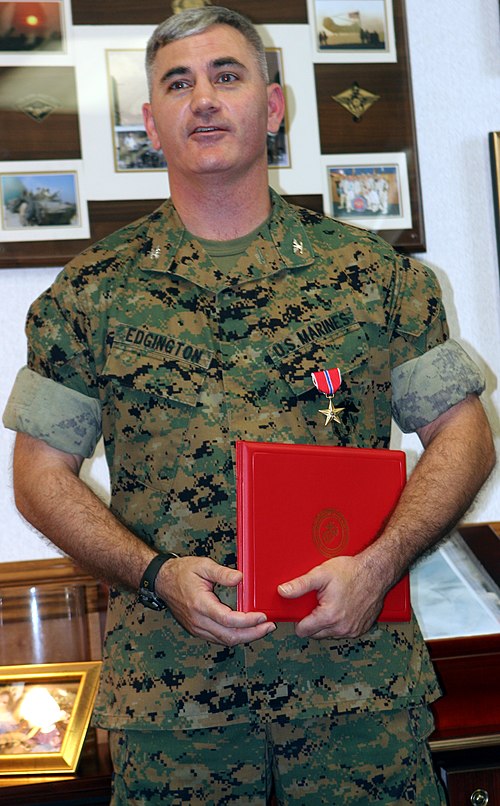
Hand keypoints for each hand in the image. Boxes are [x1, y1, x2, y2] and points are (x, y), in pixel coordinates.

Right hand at [157, 556, 275, 645]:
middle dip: (253, 634)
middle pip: (230, 636)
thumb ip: (222, 573)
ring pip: (225, 641)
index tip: (263, 616)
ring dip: (245, 637)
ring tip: (262, 628)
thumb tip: (240, 578)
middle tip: (269, 626)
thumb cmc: (181, 572)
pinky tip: (246, 629)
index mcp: (200, 604)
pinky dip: (234, 636)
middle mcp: (198, 620)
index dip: (248, 621)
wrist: (162, 581)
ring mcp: (197, 628)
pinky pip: (219, 638)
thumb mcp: (203, 565)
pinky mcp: (197, 630)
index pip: (228, 620)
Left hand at [277, 554, 385, 638]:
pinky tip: (342, 608)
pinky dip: (340, 623)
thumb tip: (282, 591)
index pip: (303, 631)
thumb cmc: (351, 572)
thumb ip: (300, 585)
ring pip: (329, 634)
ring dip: (326, 623)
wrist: (376, 572)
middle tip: (317, 604)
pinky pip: (343, 632)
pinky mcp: (361, 630)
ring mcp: (352, 630)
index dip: (299, 620)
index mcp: (329, 616)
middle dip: (313, 621)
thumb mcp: (321, 574)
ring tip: (331, 604)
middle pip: (315, 634)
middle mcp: (341, 628)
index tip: (302, 610)